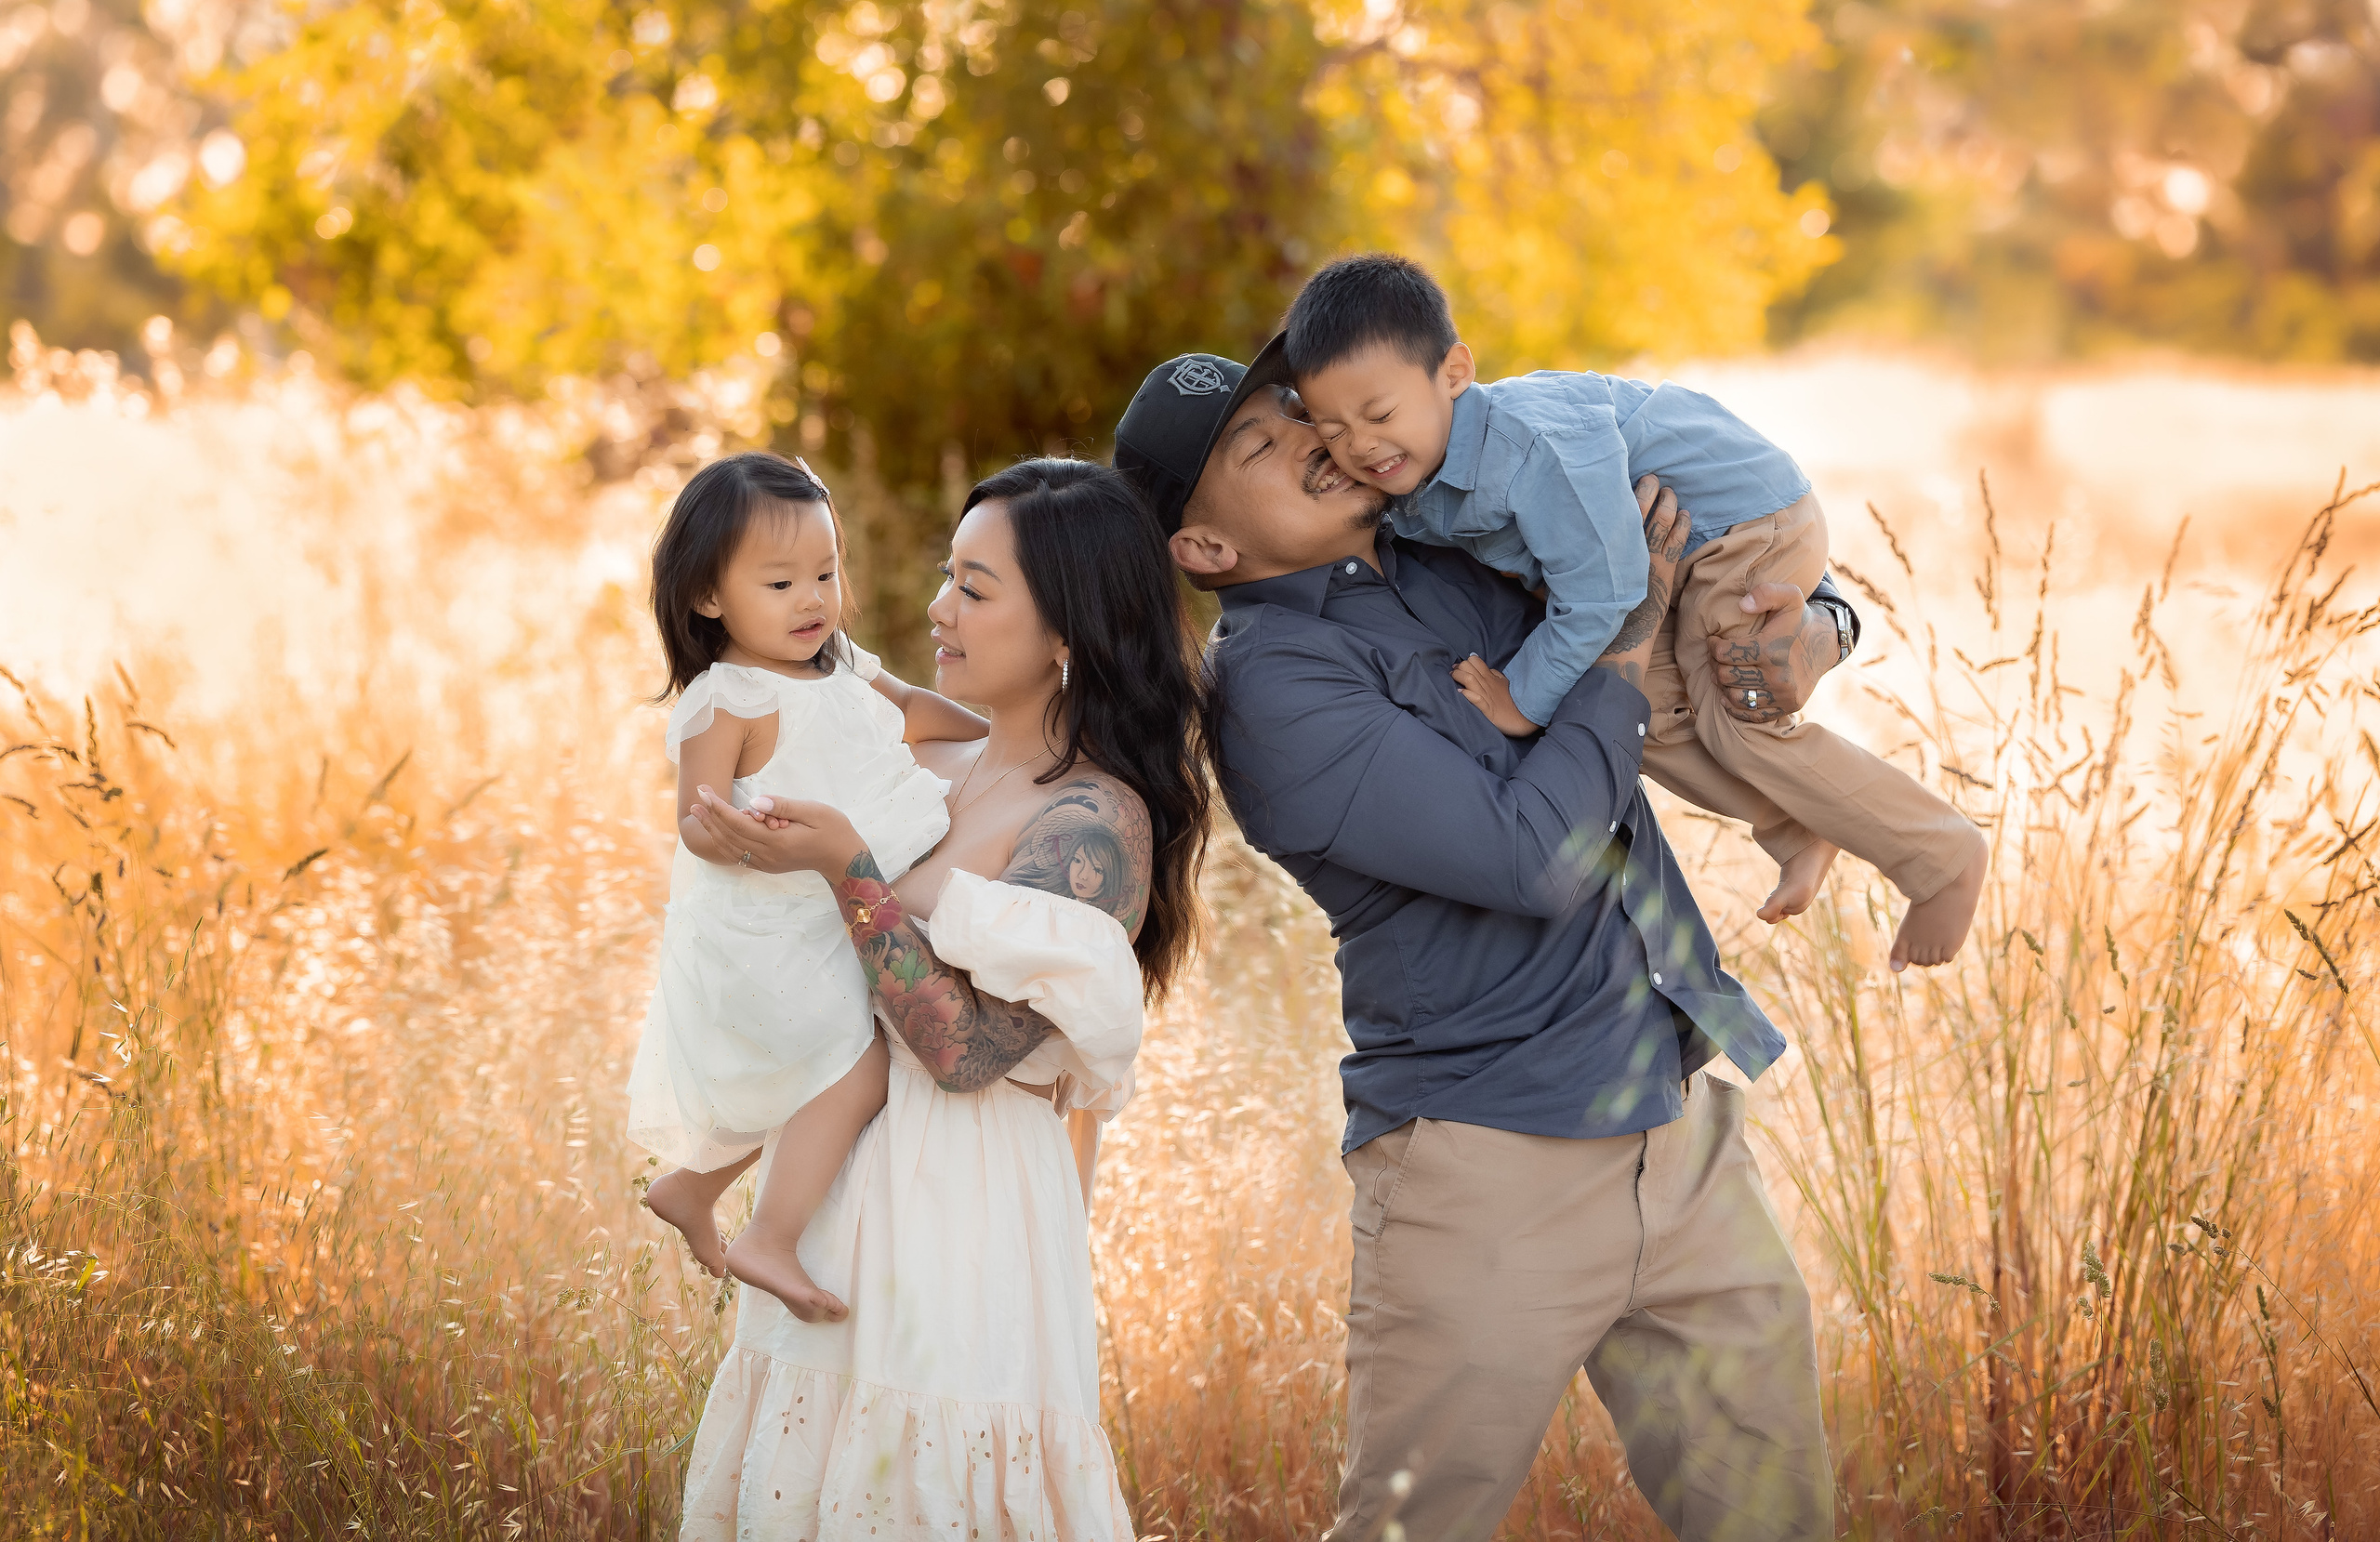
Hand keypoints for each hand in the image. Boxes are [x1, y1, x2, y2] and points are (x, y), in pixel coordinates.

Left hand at [687, 787, 863, 874]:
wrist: (844, 859)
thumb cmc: (834, 830)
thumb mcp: (814, 811)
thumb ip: (783, 806)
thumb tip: (754, 803)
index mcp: (778, 841)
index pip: (739, 823)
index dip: (718, 807)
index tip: (705, 792)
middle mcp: (768, 856)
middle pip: (729, 836)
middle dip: (710, 817)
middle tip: (694, 799)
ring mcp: (767, 863)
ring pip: (731, 848)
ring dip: (712, 830)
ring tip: (698, 813)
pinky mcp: (768, 865)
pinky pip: (739, 855)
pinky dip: (724, 842)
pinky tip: (716, 831)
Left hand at [1452, 655, 1539, 736]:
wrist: (1522, 719)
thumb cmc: (1512, 701)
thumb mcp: (1504, 683)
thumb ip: (1495, 675)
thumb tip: (1486, 669)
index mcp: (1490, 677)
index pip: (1474, 661)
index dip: (1464, 663)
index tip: (1459, 670)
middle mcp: (1486, 684)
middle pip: (1467, 666)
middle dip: (1458, 668)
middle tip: (1454, 676)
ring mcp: (1486, 696)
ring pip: (1469, 678)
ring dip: (1458, 678)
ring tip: (1454, 682)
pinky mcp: (1487, 710)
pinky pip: (1476, 699)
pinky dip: (1467, 694)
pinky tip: (1461, 693)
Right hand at [1593, 475, 1686, 687]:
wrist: (1615, 641)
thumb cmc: (1590, 612)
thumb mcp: (1575, 581)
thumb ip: (1579, 558)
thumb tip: (1571, 539)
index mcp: (1606, 548)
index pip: (1617, 510)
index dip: (1624, 491)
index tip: (1625, 478)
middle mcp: (1629, 548)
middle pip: (1642, 508)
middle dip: (1649, 489)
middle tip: (1651, 479)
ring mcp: (1650, 558)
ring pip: (1664, 520)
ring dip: (1668, 503)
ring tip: (1669, 492)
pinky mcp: (1666, 571)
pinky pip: (1679, 540)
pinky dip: (1683, 524)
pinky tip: (1685, 514)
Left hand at [1706, 584, 1840, 722]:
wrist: (1825, 644)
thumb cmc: (1798, 619)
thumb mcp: (1789, 596)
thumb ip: (1766, 593)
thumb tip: (1743, 604)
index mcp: (1772, 649)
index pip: (1726, 653)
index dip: (1713, 646)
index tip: (1714, 641)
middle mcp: (1778, 675)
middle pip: (1727, 676)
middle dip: (1715, 665)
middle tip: (1717, 658)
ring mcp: (1783, 694)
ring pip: (1736, 697)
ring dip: (1723, 686)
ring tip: (1723, 673)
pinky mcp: (1787, 706)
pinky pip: (1752, 715)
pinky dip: (1736, 707)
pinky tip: (1730, 693)